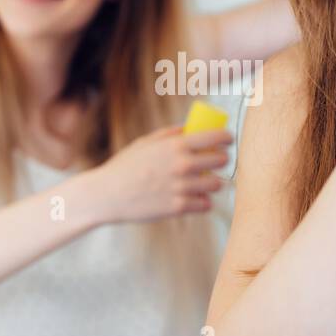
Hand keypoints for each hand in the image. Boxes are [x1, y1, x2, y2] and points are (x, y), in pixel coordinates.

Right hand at [90, 124, 231, 222]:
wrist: (107, 195)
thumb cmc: (125, 167)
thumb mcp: (145, 143)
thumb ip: (170, 134)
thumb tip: (191, 128)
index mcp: (176, 145)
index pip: (216, 137)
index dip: (227, 138)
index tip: (228, 141)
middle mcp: (183, 165)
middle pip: (222, 161)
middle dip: (221, 160)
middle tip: (215, 162)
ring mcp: (182, 187)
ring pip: (216, 185)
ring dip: (212, 183)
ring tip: (204, 182)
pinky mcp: (178, 208)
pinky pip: (205, 205)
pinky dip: (202, 202)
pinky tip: (194, 198)